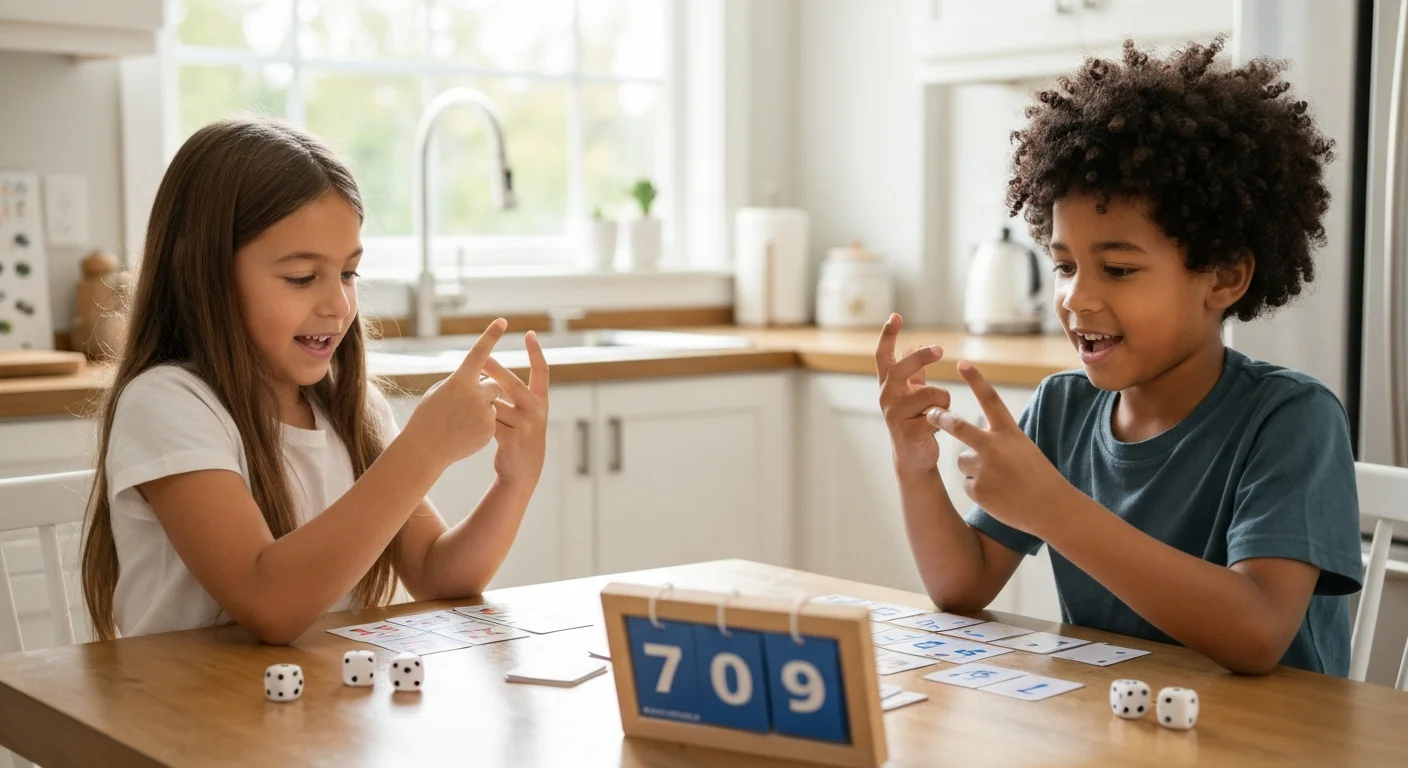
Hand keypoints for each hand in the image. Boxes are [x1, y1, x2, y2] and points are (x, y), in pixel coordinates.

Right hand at [402, 319, 506, 470]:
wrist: (425, 449)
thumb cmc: (427, 416)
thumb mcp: (439, 392)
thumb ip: (461, 381)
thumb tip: (478, 378)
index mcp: (459, 380)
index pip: (479, 353)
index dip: (491, 335)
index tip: (502, 321)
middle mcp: (475, 394)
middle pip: (493, 384)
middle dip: (485, 390)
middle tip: (466, 403)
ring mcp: (484, 413)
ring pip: (493, 404)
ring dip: (482, 408)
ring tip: (461, 421)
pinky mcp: (489, 429)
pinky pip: (491, 420)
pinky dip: (481, 424)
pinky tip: (465, 432)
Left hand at [481, 331, 549, 486]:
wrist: (523, 472)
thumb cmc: (518, 437)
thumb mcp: (523, 415)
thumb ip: (512, 396)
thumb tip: (487, 368)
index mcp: (541, 401)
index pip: (542, 371)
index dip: (536, 352)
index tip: (530, 333)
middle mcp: (537, 411)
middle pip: (514, 384)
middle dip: (496, 370)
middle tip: (482, 358)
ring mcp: (526, 425)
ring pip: (496, 405)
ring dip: (481, 404)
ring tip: (465, 406)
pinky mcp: (513, 439)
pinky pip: (489, 422)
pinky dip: (477, 420)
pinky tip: (466, 422)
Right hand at [875, 313, 951, 475]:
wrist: (913, 457)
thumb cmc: (914, 422)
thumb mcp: (911, 394)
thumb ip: (911, 372)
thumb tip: (911, 345)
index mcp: (888, 385)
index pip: (883, 356)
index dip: (888, 335)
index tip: (895, 316)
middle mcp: (887, 396)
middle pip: (903, 368)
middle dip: (922, 356)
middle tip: (940, 349)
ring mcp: (895, 414)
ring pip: (931, 393)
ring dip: (943, 401)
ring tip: (937, 414)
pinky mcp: (908, 431)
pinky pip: (937, 414)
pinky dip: (943, 418)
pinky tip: (936, 428)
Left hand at [928, 361, 1072, 535]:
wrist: (1052, 508)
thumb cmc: (1039, 477)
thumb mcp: (1023, 449)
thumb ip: (998, 441)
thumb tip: (970, 446)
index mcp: (1010, 432)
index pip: (990, 400)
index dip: (975, 380)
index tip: (961, 363)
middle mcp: (994, 447)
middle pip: (959, 427)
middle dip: (941, 418)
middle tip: (930, 413)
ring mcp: (984, 468)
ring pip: (962, 461)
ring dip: (973, 469)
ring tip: (998, 481)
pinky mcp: (977, 489)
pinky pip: (967, 484)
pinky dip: (978, 489)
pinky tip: (997, 495)